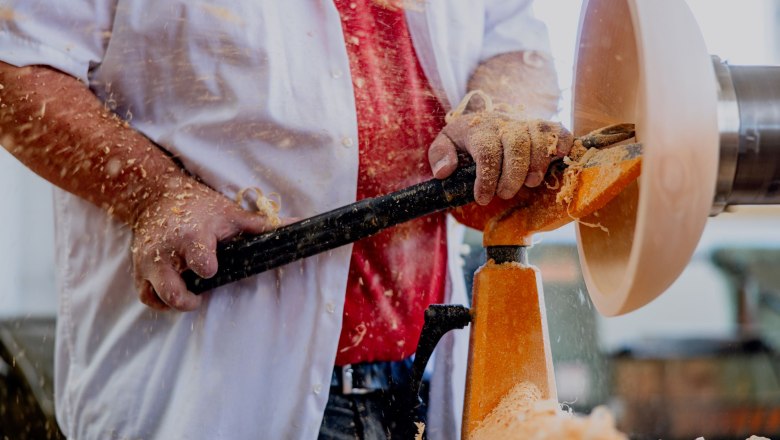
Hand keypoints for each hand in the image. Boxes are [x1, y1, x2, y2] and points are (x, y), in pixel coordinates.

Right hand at [131, 177, 275, 310]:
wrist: (155, 196)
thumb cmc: (199, 206)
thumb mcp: (229, 213)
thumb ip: (260, 225)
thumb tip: (297, 225)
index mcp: (193, 236)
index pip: (202, 263)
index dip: (209, 270)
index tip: (214, 269)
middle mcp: (168, 251)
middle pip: (173, 291)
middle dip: (188, 300)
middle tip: (202, 294)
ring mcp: (150, 261)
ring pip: (157, 296)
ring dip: (174, 302)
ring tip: (190, 293)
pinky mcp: (139, 268)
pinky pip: (146, 295)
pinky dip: (160, 300)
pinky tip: (176, 291)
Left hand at [428, 113, 572, 204]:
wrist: (487, 116)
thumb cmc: (466, 138)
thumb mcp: (446, 142)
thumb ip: (439, 154)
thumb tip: (445, 171)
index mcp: (479, 128)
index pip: (487, 152)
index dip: (486, 179)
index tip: (482, 198)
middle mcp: (505, 123)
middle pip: (517, 146)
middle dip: (512, 176)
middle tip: (505, 194)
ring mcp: (527, 123)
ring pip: (540, 141)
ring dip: (537, 166)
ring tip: (529, 184)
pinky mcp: (545, 127)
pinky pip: (560, 133)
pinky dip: (562, 146)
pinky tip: (556, 160)